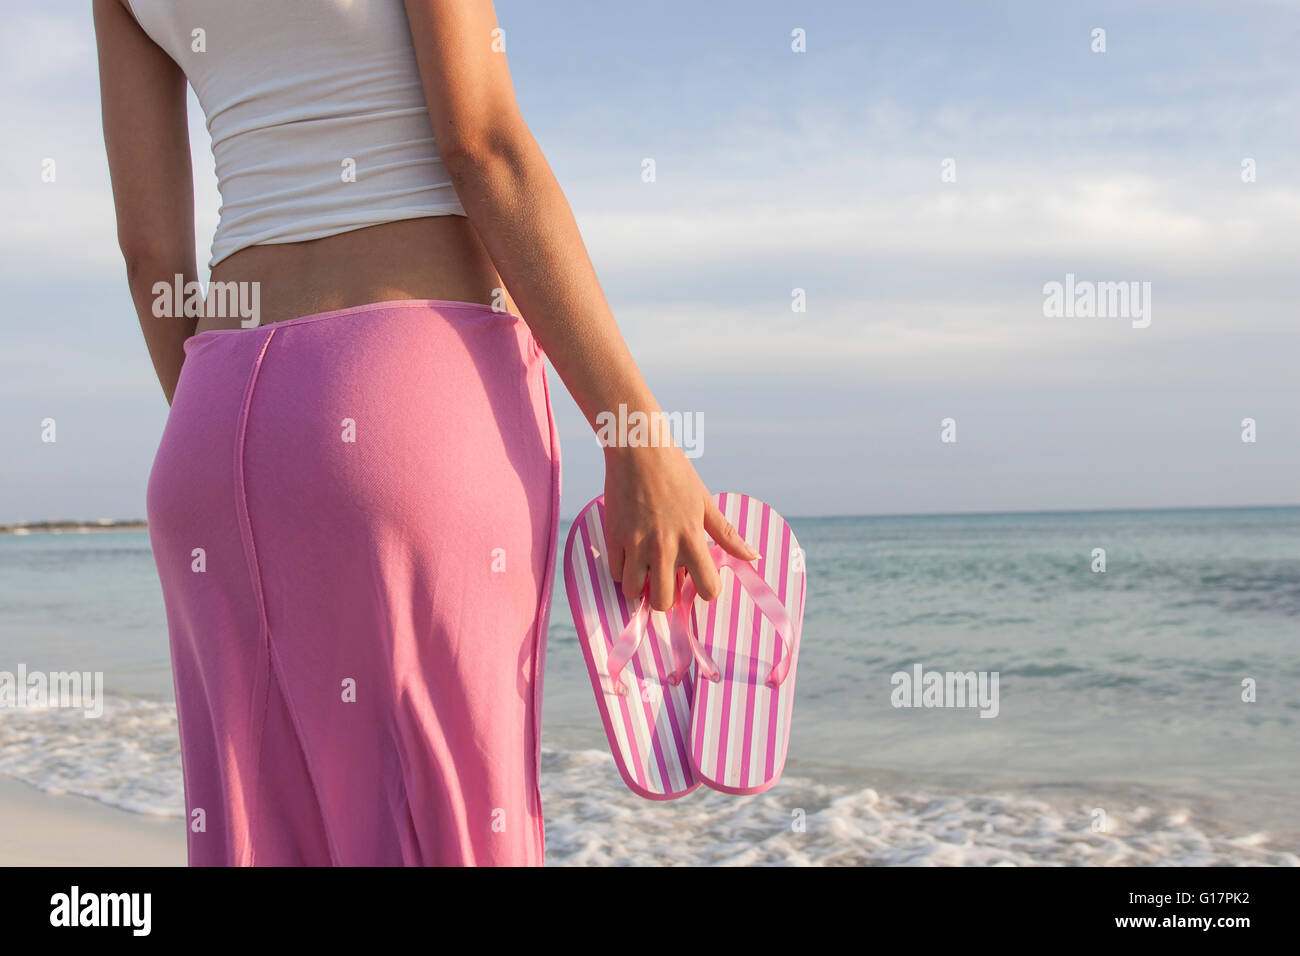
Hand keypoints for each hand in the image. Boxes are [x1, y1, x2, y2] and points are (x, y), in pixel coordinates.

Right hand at [602, 443, 759, 611]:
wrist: (638, 449)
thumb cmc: (676, 473)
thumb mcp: (705, 503)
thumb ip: (727, 535)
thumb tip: (753, 557)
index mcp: (691, 539)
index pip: (707, 589)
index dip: (705, 589)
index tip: (698, 578)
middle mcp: (663, 547)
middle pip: (663, 602)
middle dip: (666, 596)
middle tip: (666, 578)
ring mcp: (635, 544)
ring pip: (634, 592)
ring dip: (640, 586)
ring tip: (645, 569)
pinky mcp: (613, 538)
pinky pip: (615, 573)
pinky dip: (622, 571)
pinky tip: (630, 555)